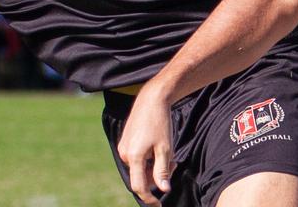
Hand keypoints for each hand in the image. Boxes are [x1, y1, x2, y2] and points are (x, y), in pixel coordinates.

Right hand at [116, 87, 176, 205]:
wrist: (151, 100)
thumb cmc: (160, 123)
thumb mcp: (165, 149)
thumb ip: (162, 171)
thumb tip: (164, 190)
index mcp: (134, 156)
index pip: (139, 187)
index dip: (149, 198)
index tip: (159, 205)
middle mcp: (125, 153)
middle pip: (141, 177)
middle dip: (157, 176)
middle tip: (173, 164)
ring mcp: (124, 147)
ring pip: (140, 168)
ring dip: (154, 166)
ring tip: (167, 152)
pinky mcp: (125, 142)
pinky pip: (137, 158)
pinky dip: (149, 158)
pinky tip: (158, 146)